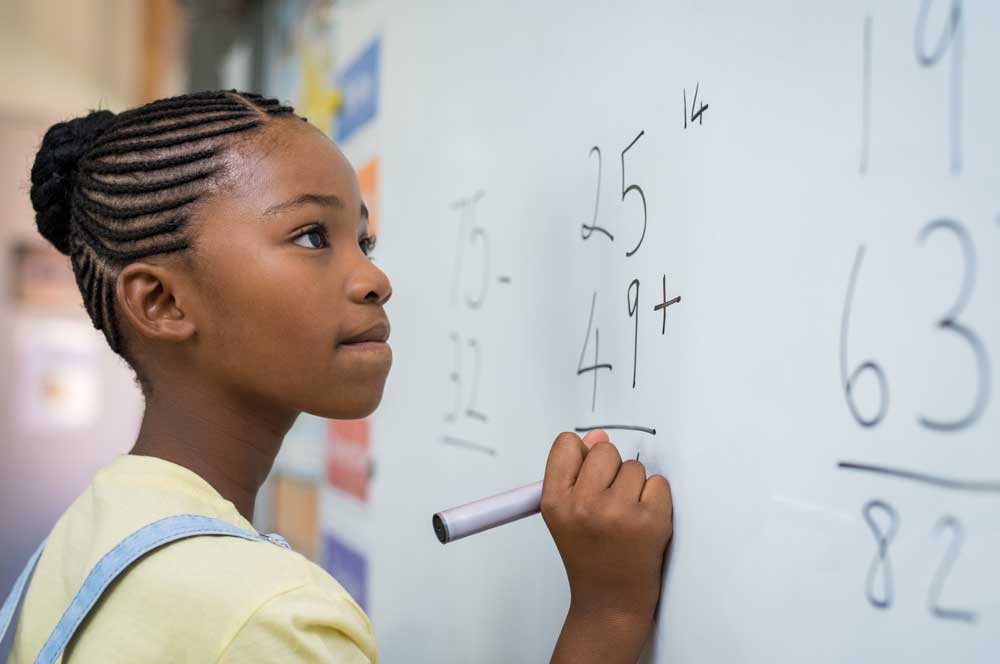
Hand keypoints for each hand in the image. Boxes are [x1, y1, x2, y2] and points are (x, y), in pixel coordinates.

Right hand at [541, 430, 672, 627]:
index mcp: (555, 501)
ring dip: (635, 487)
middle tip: (609, 503)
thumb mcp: (565, 514)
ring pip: (634, 467)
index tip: (588, 473)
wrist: (610, 602)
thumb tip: (598, 437)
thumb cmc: (589, 557)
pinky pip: (659, 483)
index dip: (581, 455)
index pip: (567, 444)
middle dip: (611, 470)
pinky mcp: (650, 520)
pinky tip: (643, 522)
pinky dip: (656, 499)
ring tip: (625, 517)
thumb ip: (575, 472)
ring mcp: (618, 512)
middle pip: (605, 450)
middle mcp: (583, 505)